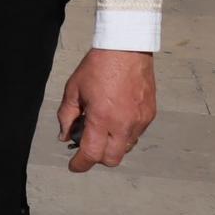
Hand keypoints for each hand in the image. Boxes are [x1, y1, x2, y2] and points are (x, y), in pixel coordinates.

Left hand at [58, 48, 157, 171]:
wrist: (126, 49)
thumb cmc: (97, 67)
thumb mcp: (74, 90)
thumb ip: (67, 116)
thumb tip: (65, 136)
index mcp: (102, 118)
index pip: (92, 154)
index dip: (80, 164)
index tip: (74, 166)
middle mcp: (124, 124)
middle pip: (112, 159)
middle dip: (97, 157)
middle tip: (86, 144)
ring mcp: (140, 121)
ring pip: (126, 148)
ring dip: (112, 145)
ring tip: (101, 127)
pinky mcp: (150, 115)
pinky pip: (136, 134)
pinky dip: (124, 134)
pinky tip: (115, 117)